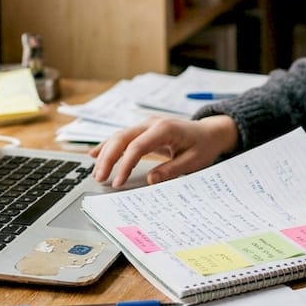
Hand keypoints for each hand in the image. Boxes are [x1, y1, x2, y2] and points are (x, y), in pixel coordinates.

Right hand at [90, 115, 239, 186]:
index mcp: (164, 129)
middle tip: (100, 178)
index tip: (118, 182)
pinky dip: (108, 146)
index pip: (137, 147)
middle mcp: (151, 123)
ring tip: (97, 173)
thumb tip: (150, 181)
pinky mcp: (143, 130)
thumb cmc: (203, 146)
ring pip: (119, 136)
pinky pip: (122, 137)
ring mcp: (146, 125)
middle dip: (108, 159)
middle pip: (122, 138)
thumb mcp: (194, 161)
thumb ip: (172, 170)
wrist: (210, 132)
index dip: (125, 165)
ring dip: (105, 154)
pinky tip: (95, 154)